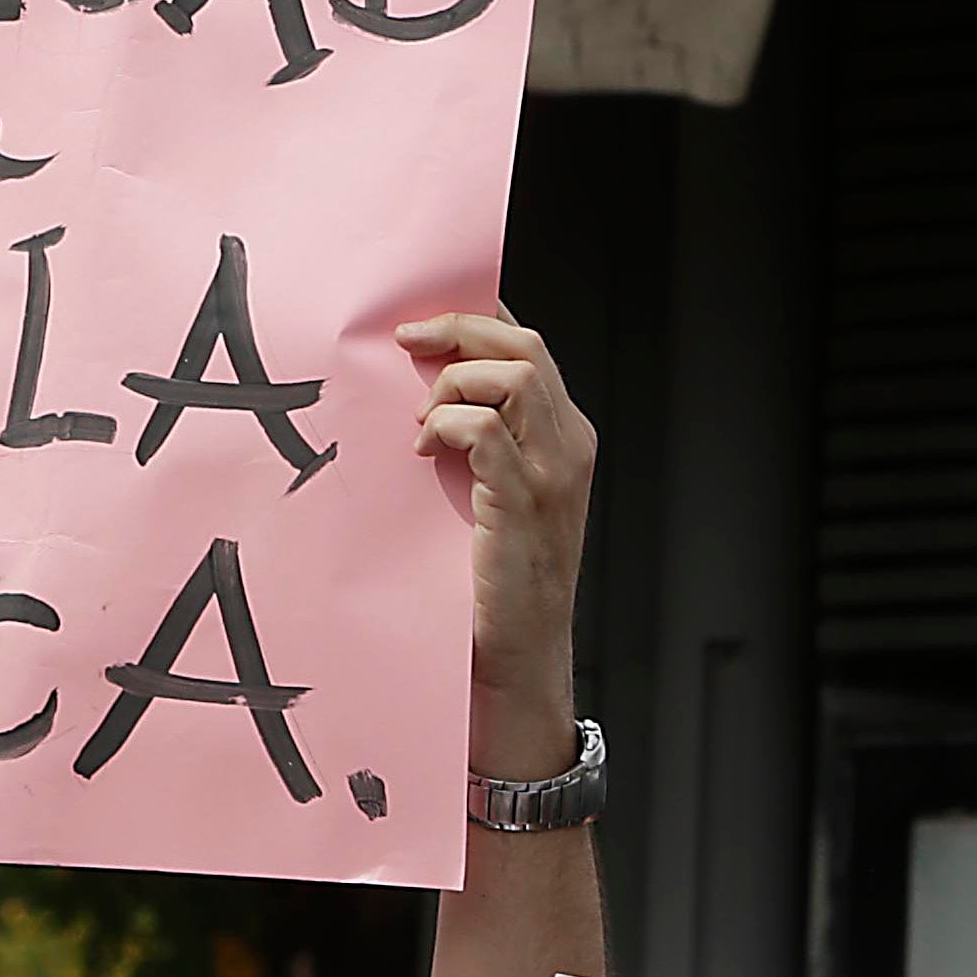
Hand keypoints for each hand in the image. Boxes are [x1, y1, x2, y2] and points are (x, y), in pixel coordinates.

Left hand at [400, 313, 590, 780]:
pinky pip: (486, 430)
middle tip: (407, 341)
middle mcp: (569, 446)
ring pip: (514, 375)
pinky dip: (448, 425)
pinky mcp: (521, 502)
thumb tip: (426, 390)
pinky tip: (425, 450)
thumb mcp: (498, 496)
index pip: (529, 346)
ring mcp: (552, 474)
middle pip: (524, 346)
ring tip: (423, 421)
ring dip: (454, 382)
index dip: (476, 321)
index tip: (422, 327)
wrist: (519, 655)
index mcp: (566, 436)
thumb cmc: (497, 579)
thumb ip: (485, 442)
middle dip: (459, 329)